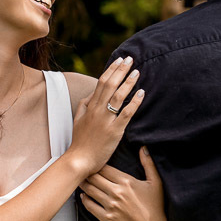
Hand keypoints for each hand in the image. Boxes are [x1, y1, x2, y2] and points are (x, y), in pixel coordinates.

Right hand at [68, 57, 144, 175]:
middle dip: (121, 70)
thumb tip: (93, 93)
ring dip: (128, 82)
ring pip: (118, 96)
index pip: (101, 82)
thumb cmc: (79, 141)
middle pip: (110, 85)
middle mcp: (98, 110)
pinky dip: (134, 102)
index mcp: (90, 106)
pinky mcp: (114, 131)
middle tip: (131, 59)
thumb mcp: (78, 119)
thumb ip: (85, 104)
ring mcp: (106, 120)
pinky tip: (141, 93)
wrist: (79, 160)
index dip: (111, 69)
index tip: (120, 60)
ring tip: (137, 72)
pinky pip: (126, 114)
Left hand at [79, 147, 166, 220]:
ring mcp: (110, 206)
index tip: (93, 162)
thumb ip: (149, 164)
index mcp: (126, 182)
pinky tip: (83, 196)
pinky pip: (90, 206)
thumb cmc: (155, 206)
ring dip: (83, 184)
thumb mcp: (156, 183)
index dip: (97, 164)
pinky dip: (84, 200)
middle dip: (87, 172)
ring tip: (80, 180)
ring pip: (90, 190)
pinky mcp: (106, 218)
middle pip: (94, 178)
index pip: (104, 168)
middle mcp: (116, 192)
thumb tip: (143, 148)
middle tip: (81, 169)